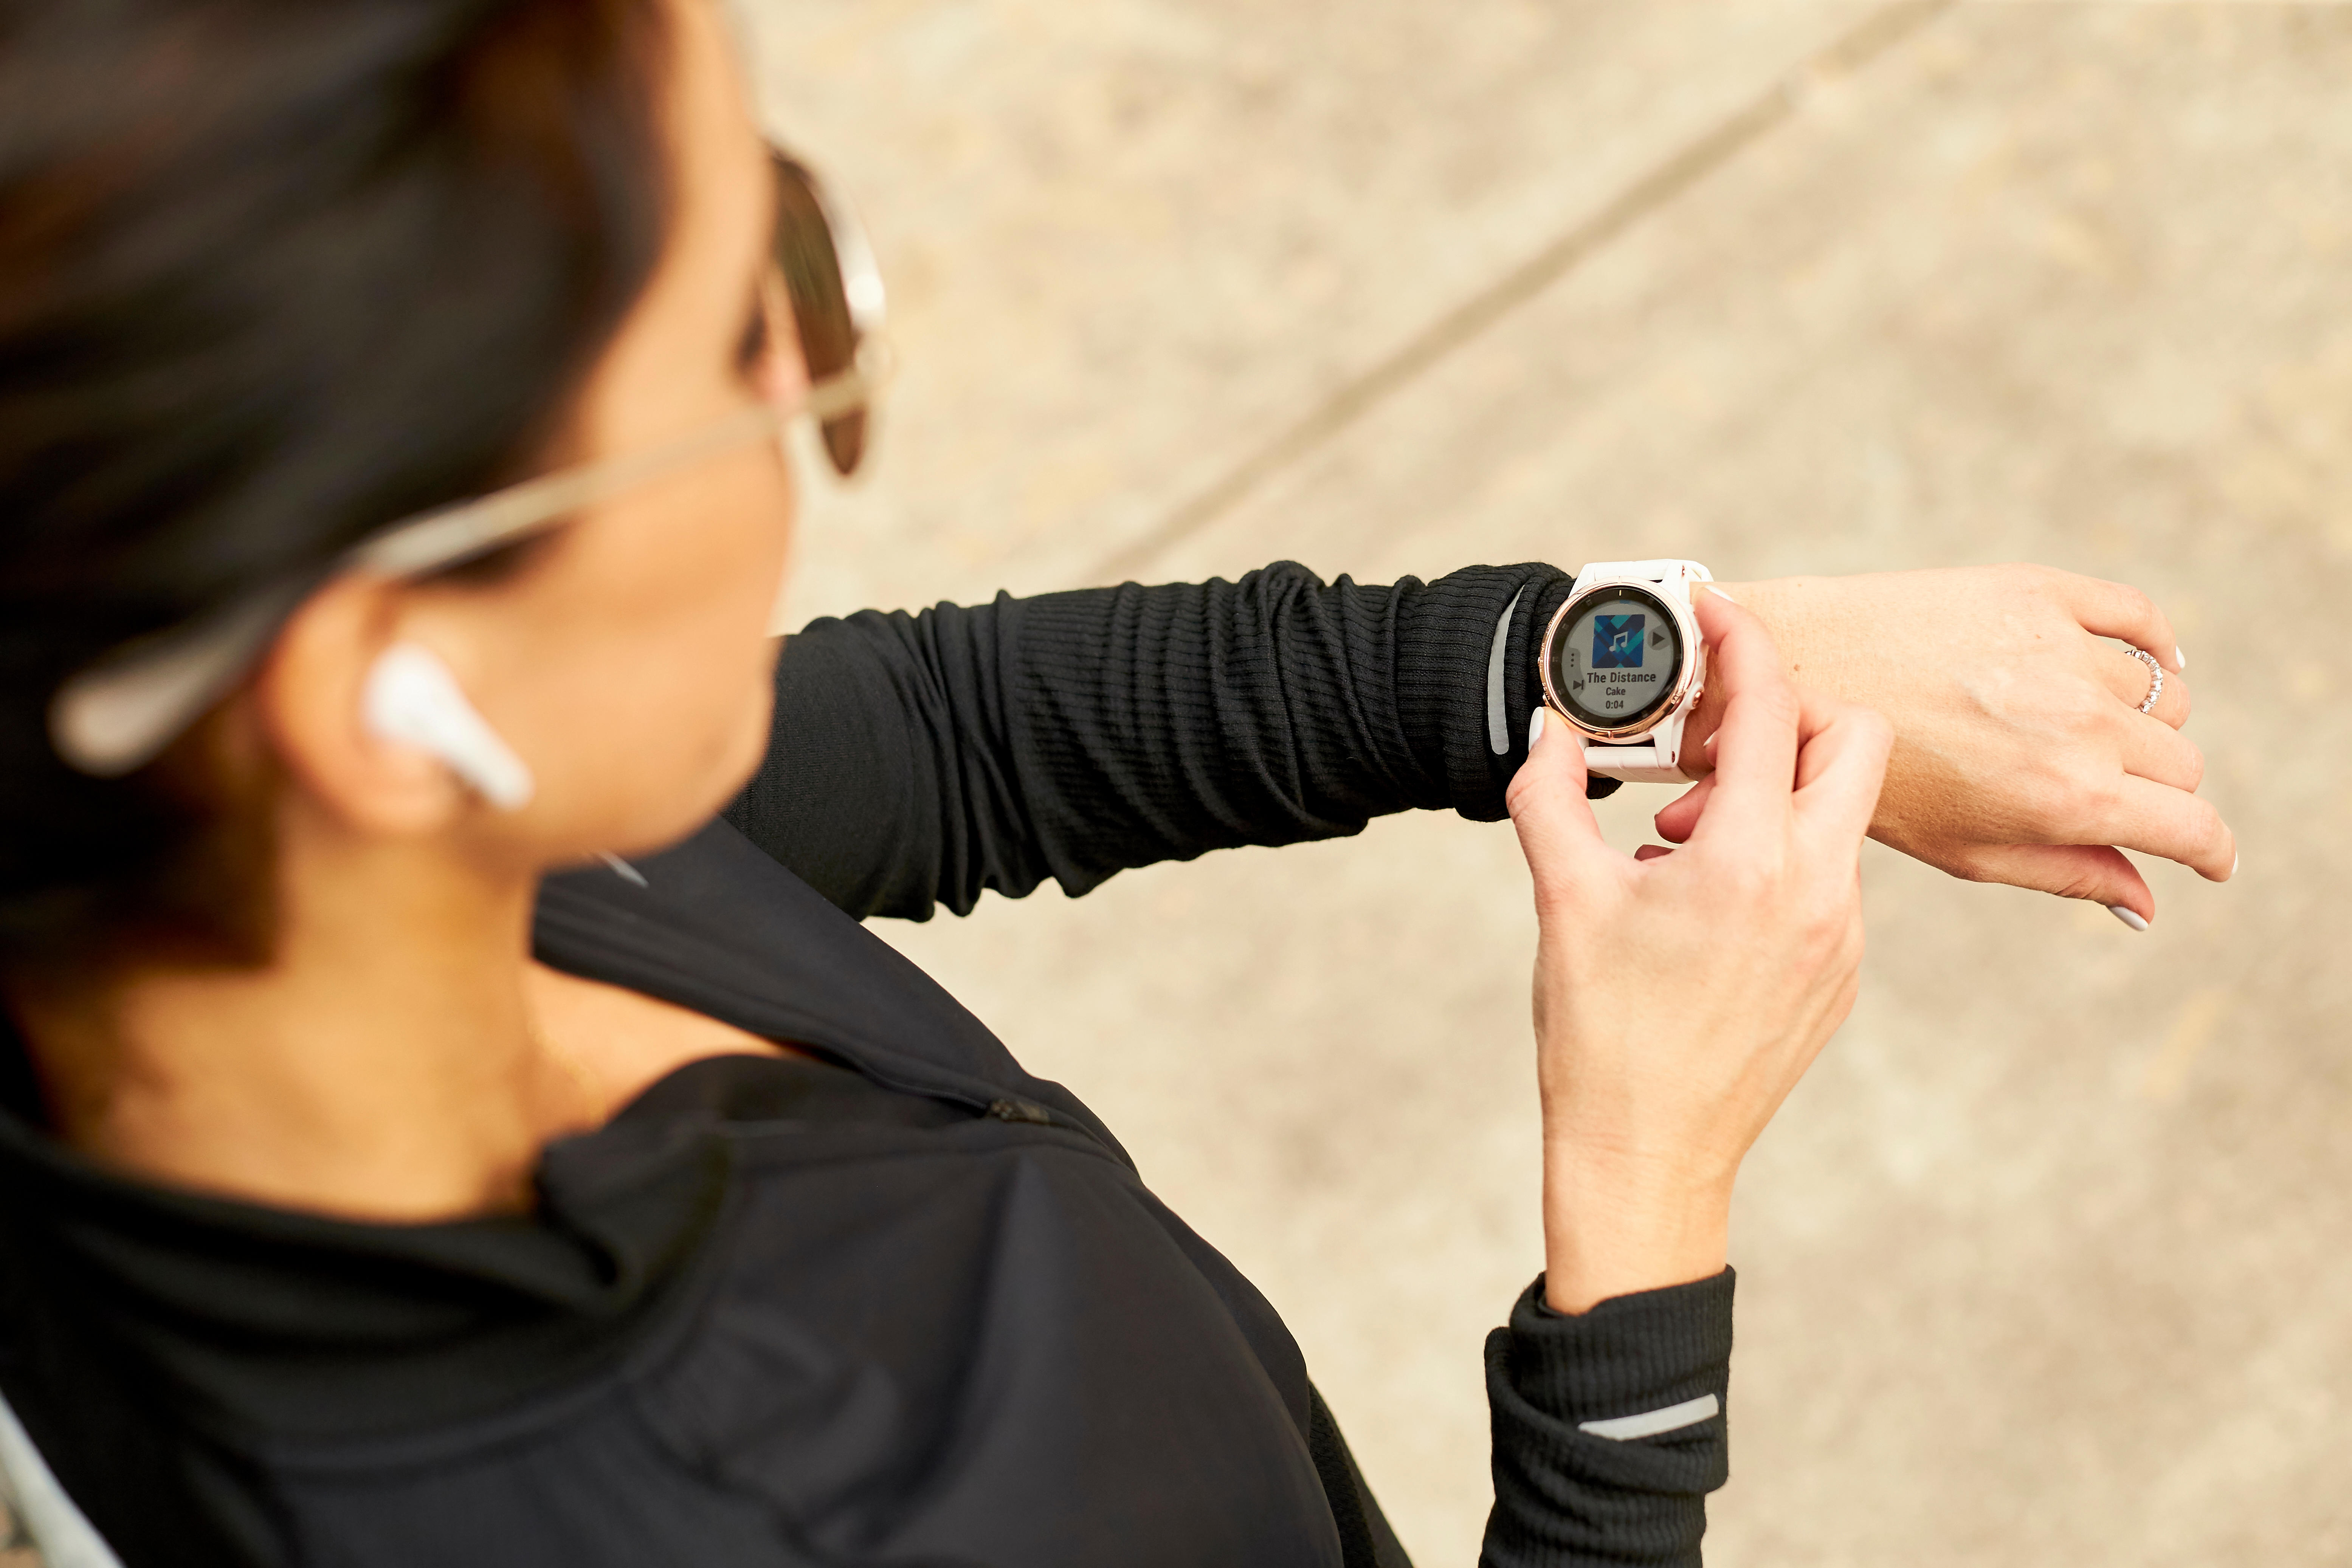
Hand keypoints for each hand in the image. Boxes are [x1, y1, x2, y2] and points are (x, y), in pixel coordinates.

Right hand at [1507, 587, 1891, 1313]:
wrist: (1647, 1157)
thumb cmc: (1601, 1036)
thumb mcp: (1564, 901)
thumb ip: (1550, 797)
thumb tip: (1548, 730)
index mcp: (1749, 864)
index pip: (1772, 711)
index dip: (1743, 642)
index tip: (1713, 611)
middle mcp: (1818, 893)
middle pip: (1853, 740)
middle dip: (1786, 714)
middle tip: (1707, 740)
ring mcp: (1841, 938)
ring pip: (1843, 812)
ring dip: (1772, 791)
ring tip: (1677, 834)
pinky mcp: (1841, 974)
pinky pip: (1830, 877)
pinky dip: (1777, 855)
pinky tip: (1700, 894)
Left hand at [1673, 566, 2231, 925]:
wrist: (1798, 672)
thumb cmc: (1870, 775)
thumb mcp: (1960, 847)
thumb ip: (2062, 872)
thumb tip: (2146, 906)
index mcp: (2065, 797)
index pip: (2191, 826)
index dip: (2209, 850)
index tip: (2206, 856)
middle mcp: (2078, 724)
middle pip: (2180, 762)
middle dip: (2158, 788)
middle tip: (2111, 791)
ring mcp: (2061, 652)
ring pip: (2162, 695)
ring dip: (2139, 720)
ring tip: (2086, 732)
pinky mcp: (2039, 593)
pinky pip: (2139, 617)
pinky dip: (2153, 646)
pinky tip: (2135, 667)